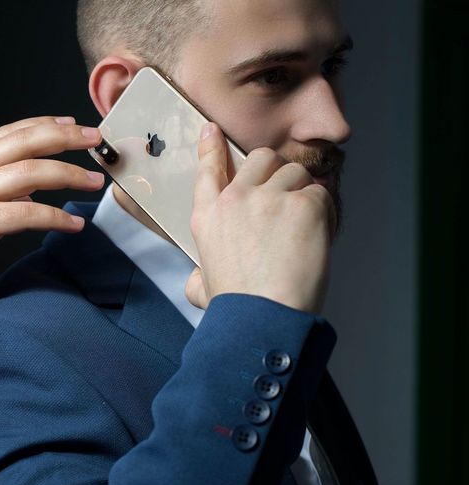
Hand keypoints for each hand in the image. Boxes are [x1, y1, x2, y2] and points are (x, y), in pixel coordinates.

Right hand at [0, 116, 104, 274]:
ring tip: (95, 182)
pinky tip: (74, 224)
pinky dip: (56, 219)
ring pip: (33, 172)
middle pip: (27, 141)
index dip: (43, 124)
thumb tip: (29, 193)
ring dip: (70, 175)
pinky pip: (29, 215)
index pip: (11, 132)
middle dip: (66, 137)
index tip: (70, 123)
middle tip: (95, 140)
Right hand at [184, 123, 335, 314]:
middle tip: (285, 196)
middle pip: (260, 158)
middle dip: (275, 171)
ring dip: (303, 193)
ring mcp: (269, 198)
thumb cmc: (234, 309)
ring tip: (303, 227)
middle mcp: (235, 200)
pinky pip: (321, 193)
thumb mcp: (202, 289)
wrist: (262, 317)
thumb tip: (198, 281)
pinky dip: (324, 212)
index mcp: (207, 218)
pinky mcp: (303, 204)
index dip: (211, 146)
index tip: (211, 130)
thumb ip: (198, 276)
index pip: (208, 169)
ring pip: (296, 172)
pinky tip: (317, 237)